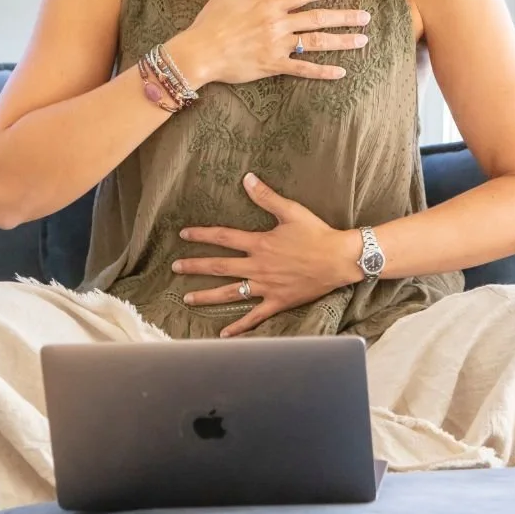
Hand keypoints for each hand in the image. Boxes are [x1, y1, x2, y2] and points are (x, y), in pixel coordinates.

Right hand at [167, 0, 370, 86]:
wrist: (199, 54)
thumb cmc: (210, 24)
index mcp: (268, 5)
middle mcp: (277, 24)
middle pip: (318, 18)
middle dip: (345, 17)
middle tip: (366, 17)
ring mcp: (277, 46)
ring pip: (316, 43)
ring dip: (342, 41)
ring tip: (362, 40)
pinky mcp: (273, 66)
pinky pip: (303, 70)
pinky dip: (322, 72)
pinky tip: (341, 72)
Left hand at [171, 172, 361, 337]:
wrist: (339, 259)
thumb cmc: (317, 233)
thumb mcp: (291, 211)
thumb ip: (266, 197)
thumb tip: (247, 179)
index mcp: (259, 243)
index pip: (224, 237)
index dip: (202, 235)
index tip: (184, 235)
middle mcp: (258, 266)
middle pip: (219, 266)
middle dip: (195, 266)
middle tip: (175, 267)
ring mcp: (266, 286)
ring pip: (230, 292)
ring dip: (207, 295)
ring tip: (188, 299)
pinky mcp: (278, 301)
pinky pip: (255, 317)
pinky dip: (239, 326)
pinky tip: (224, 334)